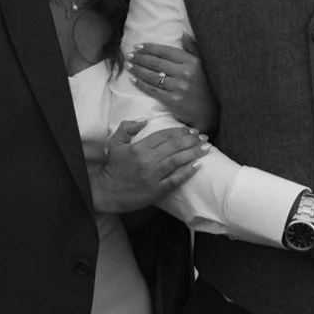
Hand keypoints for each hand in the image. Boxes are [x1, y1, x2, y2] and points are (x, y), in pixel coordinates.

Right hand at [84, 119, 207, 213]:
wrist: (107, 192)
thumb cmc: (112, 167)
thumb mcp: (114, 143)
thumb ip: (127, 127)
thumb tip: (145, 121)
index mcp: (139, 148)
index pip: (163, 135)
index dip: (179, 131)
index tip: (190, 130)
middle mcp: (148, 160)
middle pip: (174, 147)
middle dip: (191, 140)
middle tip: (203, 137)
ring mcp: (153, 176)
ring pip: (177, 161)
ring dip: (193, 153)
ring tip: (206, 148)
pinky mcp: (156, 190)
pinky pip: (175, 180)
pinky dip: (187, 173)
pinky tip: (197, 166)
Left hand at [126, 35, 217, 134]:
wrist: (209, 113)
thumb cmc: (204, 86)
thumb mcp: (202, 64)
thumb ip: (192, 48)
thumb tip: (182, 33)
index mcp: (192, 62)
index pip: (166, 51)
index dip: (150, 48)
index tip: (138, 46)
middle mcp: (185, 73)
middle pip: (156, 63)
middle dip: (140, 58)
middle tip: (129, 54)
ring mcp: (178, 88)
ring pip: (152, 76)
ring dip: (137, 69)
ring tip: (128, 65)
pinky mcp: (172, 101)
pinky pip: (152, 90)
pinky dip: (141, 84)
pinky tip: (133, 79)